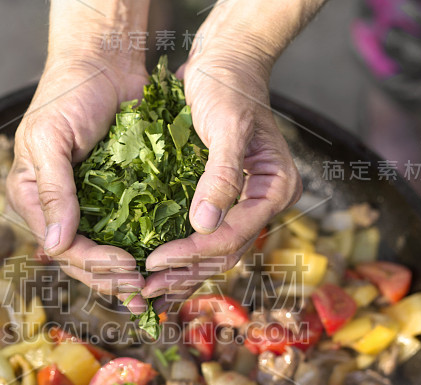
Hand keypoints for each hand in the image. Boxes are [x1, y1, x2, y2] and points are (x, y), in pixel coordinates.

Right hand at [7, 55, 149, 311]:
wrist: (104, 61)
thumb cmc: (69, 93)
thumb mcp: (49, 138)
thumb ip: (52, 190)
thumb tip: (56, 246)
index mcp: (32, 198)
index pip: (61, 247)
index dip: (93, 263)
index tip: (126, 267)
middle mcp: (58, 207)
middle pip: (82, 258)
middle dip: (111, 276)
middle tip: (142, 289)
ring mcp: (87, 203)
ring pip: (104, 249)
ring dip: (125, 270)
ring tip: (151, 285)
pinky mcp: (115, 194)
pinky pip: (125, 227)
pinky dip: (139, 245)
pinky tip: (159, 258)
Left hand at [141, 53, 301, 307]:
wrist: (227, 59)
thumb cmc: (228, 85)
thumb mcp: (226, 126)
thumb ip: (220, 176)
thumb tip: (204, 226)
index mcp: (275, 188)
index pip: (233, 235)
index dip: (193, 254)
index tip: (153, 261)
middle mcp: (263, 202)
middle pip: (225, 252)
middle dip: (184, 272)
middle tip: (145, 287)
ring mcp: (245, 204)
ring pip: (215, 253)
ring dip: (182, 273)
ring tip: (147, 288)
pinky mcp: (224, 201)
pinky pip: (204, 238)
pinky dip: (182, 255)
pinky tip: (156, 268)